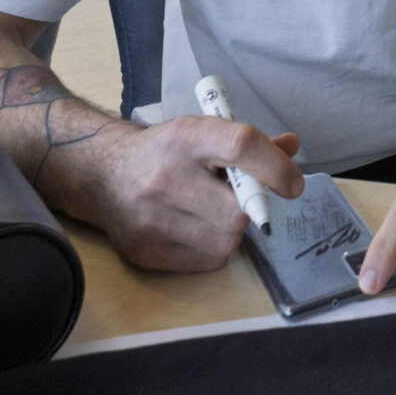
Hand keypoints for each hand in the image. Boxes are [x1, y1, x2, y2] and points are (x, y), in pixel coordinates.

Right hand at [90, 115, 303, 271]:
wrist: (103, 175)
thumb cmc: (165, 152)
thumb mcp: (203, 134)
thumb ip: (249, 143)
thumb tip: (291, 148)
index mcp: (184, 138)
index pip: (241, 146)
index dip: (275, 166)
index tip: (292, 183)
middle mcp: (165, 178)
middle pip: (237, 209)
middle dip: (248, 207)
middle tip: (237, 197)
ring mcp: (152, 219)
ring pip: (226, 241)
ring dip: (230, 229)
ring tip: (211, 210)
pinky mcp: (146, 252)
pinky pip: (207, 261)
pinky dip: (212, 247)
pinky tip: (194, 227)